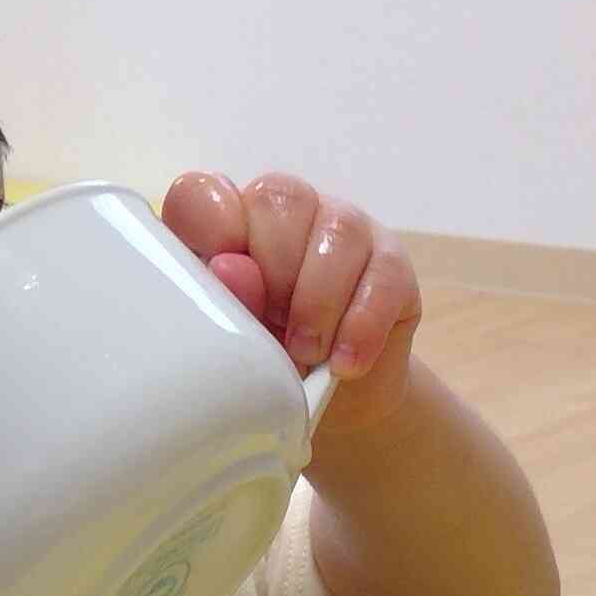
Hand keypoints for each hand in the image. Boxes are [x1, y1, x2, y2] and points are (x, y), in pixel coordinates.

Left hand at [162, 172, 420, 432]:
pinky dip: (360, 325)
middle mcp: (289, 212)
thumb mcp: (242, 345)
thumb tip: (229, 268)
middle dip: (274, 270)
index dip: (206, 223)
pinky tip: (343, 361)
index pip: (203, 192)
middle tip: (274, 326)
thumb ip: (231, 304)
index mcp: (233, 224)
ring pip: (338, 230)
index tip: (217, 275)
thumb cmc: (276, 364)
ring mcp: (345, 229)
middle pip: (280, 198)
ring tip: (306, 353)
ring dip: (317, 301)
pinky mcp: (392, 262)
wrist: (341, 402)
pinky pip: (383, 276)